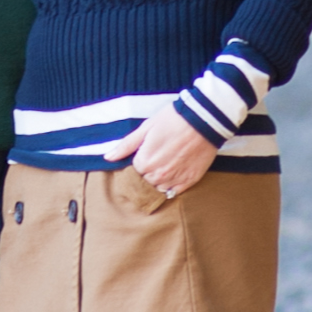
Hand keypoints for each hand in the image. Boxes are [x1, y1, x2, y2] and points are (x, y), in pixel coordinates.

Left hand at [104, 104, 220, 199]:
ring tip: (166, 164)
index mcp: (144, 162)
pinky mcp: (190, 180)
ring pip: (159, 188)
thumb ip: (126, 145)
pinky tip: (175, 173)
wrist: (203, 120)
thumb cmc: (172, 120)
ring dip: (159, 180)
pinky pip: (175, 191)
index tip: (147, 152)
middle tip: (158, 157)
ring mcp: (175, 179)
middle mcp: (158, 174)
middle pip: (145, 181)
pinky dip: (172, 185)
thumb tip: (108, 157)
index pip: (133, 171)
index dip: (139, 161)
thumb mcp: (145, 128)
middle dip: (148, 172)